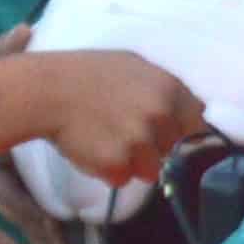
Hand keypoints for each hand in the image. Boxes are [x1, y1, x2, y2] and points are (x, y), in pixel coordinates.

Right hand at [23, 47, 198, 189]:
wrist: (46, 91)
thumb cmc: (86, 73)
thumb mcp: (132, 65)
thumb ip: (162, 88)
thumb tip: (184, 108)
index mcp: (169, 88)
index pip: (197, 121)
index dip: (183, 130)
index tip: (169, 134)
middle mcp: (160, 116)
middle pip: (173, 149)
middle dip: (154, 147)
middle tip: (124, 131)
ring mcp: (140, 142)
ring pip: (150, 170)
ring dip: (132, 163)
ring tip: (106, 140)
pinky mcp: (118, 164)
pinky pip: (122, 178)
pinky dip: (109, 171)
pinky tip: (93, 149)